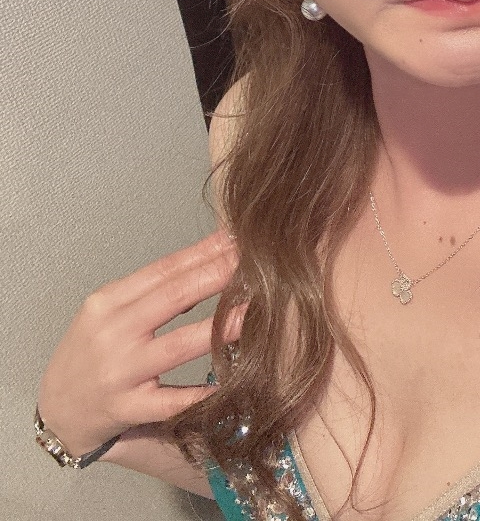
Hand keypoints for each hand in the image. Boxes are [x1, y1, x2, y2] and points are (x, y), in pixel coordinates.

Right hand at [37, 230, 241, 458]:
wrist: (55, 410)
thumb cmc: (89, 353)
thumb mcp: (110, 311)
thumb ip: (154, 290)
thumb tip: (209, 262)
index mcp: (109, 301)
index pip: (165, 269)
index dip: (205, 252)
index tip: (237, 238)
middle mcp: (114, 332)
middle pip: (174, 296)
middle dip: (218, 275)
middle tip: (256, 260)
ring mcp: (121, 372)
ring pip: (179, 346)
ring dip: (221, 328)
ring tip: (256, 311)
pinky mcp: (127, 410)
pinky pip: (172, 402)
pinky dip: (201, 393)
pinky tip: (231, 382)